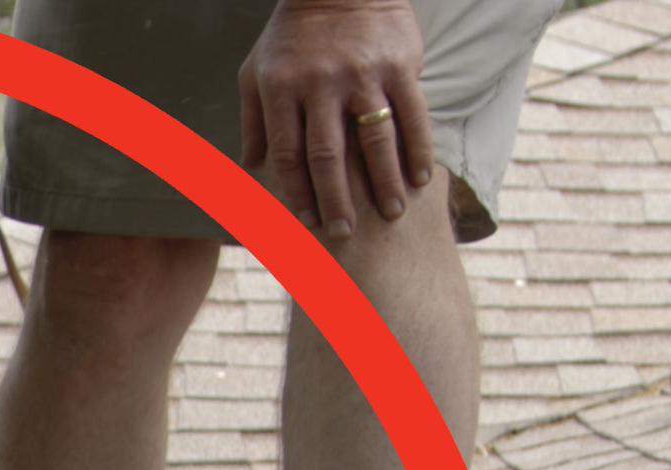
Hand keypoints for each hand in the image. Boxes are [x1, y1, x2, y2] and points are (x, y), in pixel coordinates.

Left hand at [238, 0, 435, 237]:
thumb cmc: (292, 35)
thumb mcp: (257, 70)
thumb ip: (254, 121)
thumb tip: (248, 169)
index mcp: (282, 89)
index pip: (288, 155)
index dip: (296, 194)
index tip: (307, 224)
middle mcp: (321, 83)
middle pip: (328, 156)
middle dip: (336, 200)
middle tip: (344, 233)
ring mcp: (362, 73)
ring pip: (374, 140)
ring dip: (384, 183)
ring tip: (390, 214)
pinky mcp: (399, 62)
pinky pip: (412, 113)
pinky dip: (418, 148)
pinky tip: (421, 178)